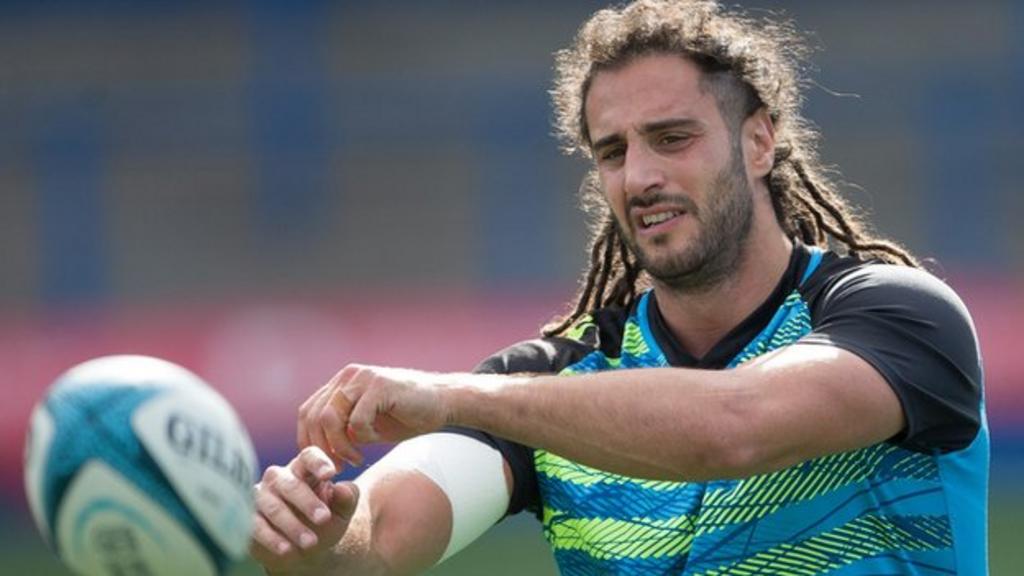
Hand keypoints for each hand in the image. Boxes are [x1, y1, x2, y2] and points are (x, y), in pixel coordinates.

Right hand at [250, 446, 359, 574]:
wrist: (303, 551)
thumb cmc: (323, 523)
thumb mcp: (342, 512)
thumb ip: (347, 498)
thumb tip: (343, 488)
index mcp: (303, 469)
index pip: (309, 456)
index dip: (318, 462)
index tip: (330, 474)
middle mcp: (279, 478)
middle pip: (291, 484)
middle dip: (308, 502)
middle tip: (325, 519)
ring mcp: (260, 497)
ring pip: (273, 507)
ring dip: (292, 525)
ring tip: (311, 542)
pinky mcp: (248, 518)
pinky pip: (256, 526)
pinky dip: (271, 538)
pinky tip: (286, 549)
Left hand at [297, 364, 453, 466]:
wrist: (443, 402)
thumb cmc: (406, 415)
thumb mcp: (366, 424)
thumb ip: (342, 429)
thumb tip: (318, 450)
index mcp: (342, 383)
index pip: (308, 411)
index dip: (309, 440)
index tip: (323, 463)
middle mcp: (348, 376)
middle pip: (314, 415)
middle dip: (321, 448)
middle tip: (337, 467)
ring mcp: (363, 378)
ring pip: (330, 417)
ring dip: (340, 446)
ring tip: (356, 459)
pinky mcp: (380, 386)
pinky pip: (356, 420)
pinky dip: (362, 438)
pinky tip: (375, 443)